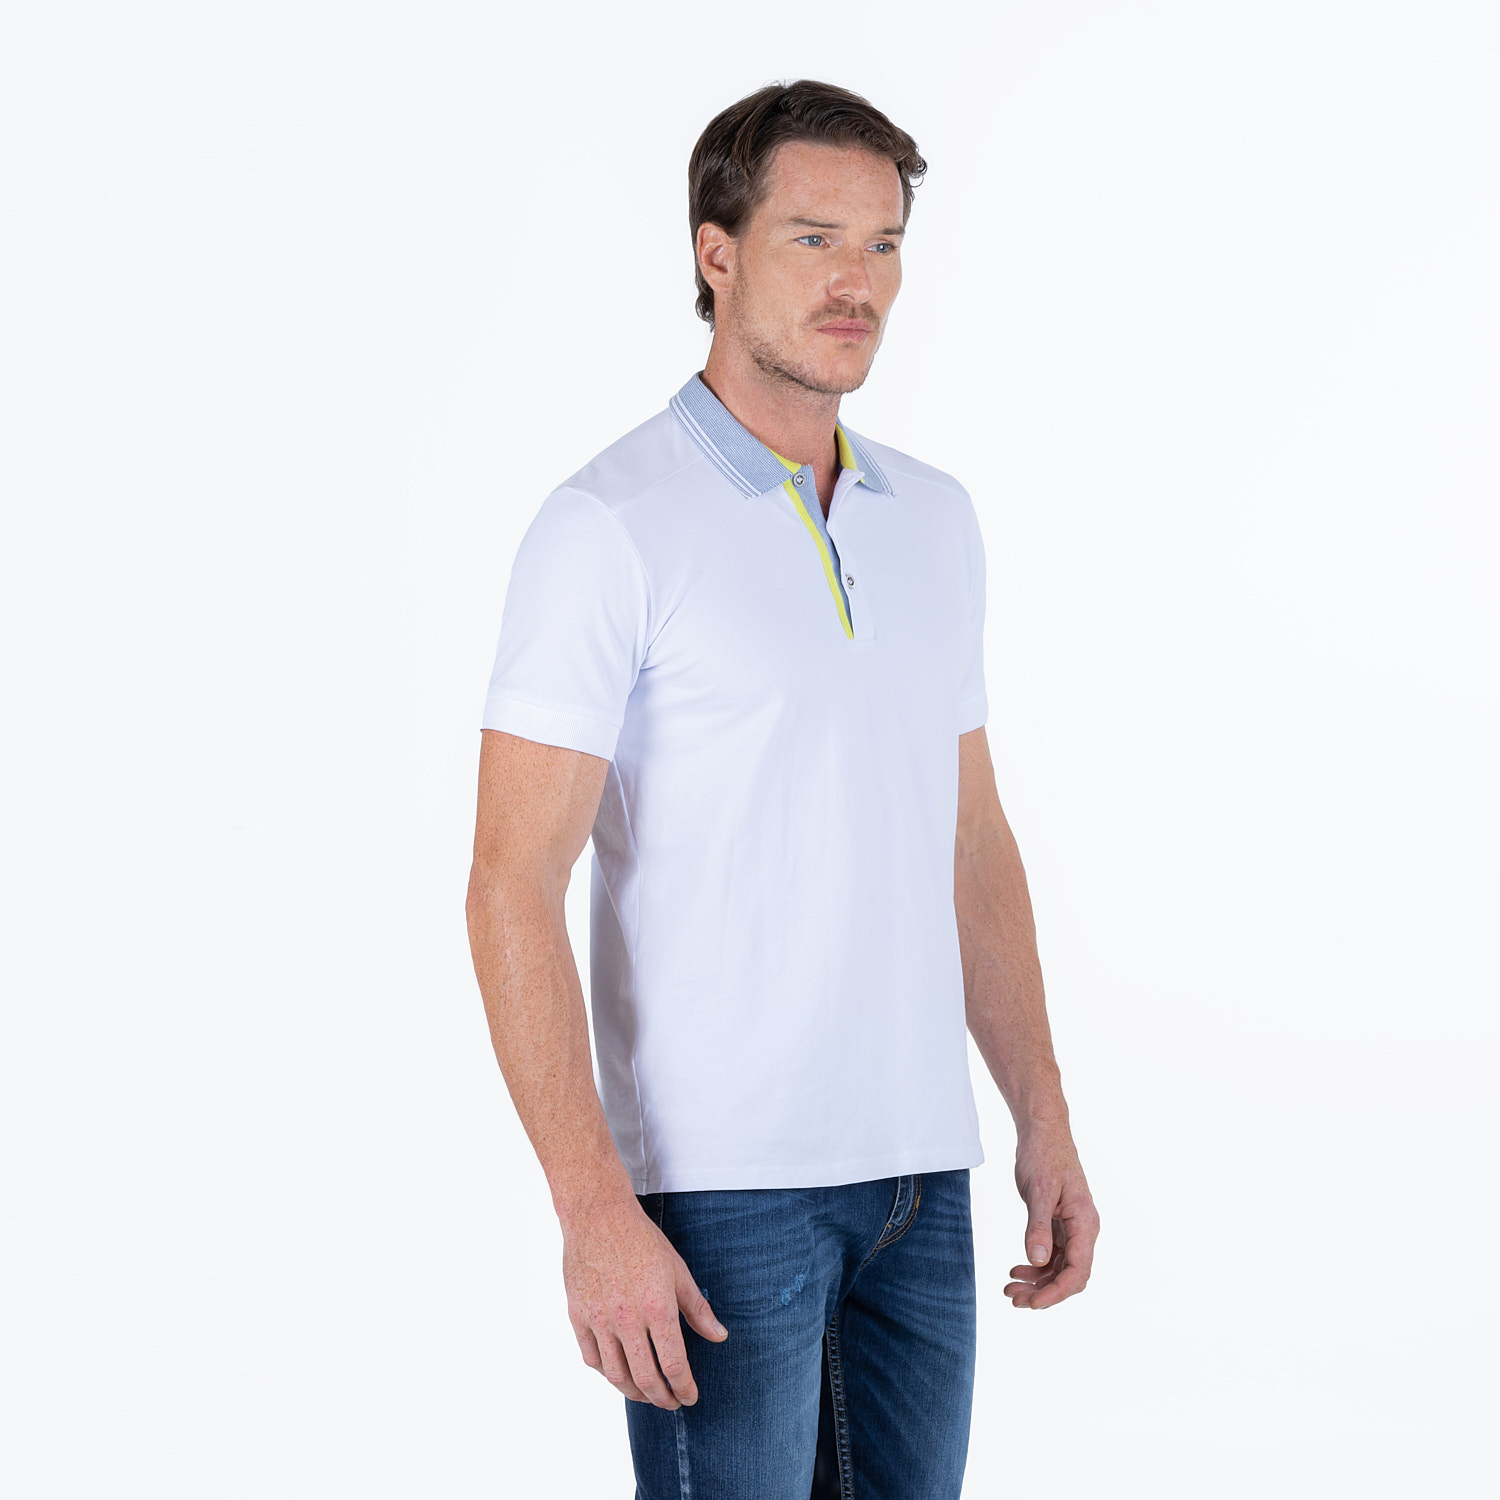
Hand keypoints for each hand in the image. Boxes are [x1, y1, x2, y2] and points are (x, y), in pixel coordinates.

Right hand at [561, 1192, 728, 1407]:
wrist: (598, 1216)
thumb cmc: (640, 1239)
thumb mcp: (678, 1270)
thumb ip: (698, 1308)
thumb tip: (719, 1337)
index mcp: (657, 1307)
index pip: (675, 1365)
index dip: (685, 1388)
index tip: (690, 1396)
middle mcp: (627, 1319)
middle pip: (646, 1378)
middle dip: (662, 1398)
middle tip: (671, 1402)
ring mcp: (599, 1319)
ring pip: (616, 1375)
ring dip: (635, 1393)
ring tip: (647, 1394)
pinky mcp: (578, 1316)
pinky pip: (592, 1359)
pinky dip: (607, 1373)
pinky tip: (619, 1372)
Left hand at [1005, 1124, 1098, 1309]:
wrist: (1042, 1133)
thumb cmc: (1044, 1156)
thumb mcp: (1039, 1190)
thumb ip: (1038, 1226)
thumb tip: (1038, 1261)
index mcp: (1085, 1223)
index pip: (1078, 1270)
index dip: (1057, 1292)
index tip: (1033, 1303)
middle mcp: (1082, 1230)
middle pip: (1069, 1275)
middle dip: (1044, 1292)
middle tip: (1013, 1298)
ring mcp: (1071, 1229)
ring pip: (1059, 1268)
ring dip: (1037, 1282)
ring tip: (1010, 1288)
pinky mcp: (1058, 1225)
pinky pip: (1051, 1255)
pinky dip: (1035, 1266)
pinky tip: (1016, 1270)